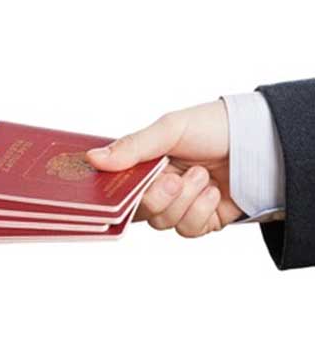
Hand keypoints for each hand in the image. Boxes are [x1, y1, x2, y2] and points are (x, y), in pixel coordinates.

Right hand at [86, 100, 242, 237]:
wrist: (265, 142)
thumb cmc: (217, 127)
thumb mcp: (170, 129)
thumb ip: (132, 147)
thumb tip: (93, 159)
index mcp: (145, 163)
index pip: (118, 186)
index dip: (118, 192)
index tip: (124, 189)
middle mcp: (158, 185)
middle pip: (138, 210)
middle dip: (157, 197)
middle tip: (175, 179)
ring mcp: (180, 205)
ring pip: (163, 222)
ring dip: (185, 201)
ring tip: (204, 177)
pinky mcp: (201, 221)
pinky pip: (188, 230)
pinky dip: (201, 212)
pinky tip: (214, 193)